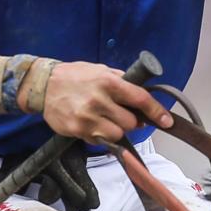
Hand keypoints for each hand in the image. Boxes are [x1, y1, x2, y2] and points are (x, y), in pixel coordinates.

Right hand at [41, 61, 173, 143]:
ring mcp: (88, 117)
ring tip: (106, 120)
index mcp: (108, 82)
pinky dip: (101, 135)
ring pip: (117, 135)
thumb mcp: (99, 69)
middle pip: (131, 123)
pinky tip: (92, 124)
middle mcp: (99, 100)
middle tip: (124, 116)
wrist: (42, 85)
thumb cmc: (74, 76)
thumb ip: (121, 80)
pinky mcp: (78, 130)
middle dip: (132, 121)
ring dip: (117, 130)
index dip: (157, 111)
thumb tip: (142, 94)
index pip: (140, 99)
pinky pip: (99, 140)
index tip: (167, 121)